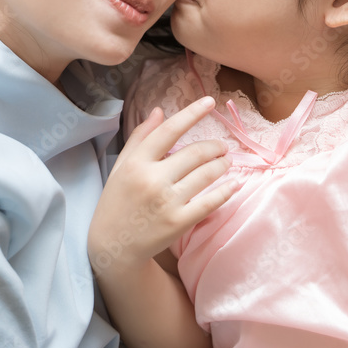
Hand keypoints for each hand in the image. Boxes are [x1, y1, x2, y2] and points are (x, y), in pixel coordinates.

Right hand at [88, 96, 238, 272]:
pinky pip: (210, 202)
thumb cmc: (117, 201)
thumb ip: (140, 137)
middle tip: (221, 146)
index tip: (210, 102)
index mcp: (136, 162)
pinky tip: (234, 184)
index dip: (192, 113)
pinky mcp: (178, 222)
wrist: (114, 246)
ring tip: (226, 162)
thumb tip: (159, 110)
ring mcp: (167, 202)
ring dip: (222, 164)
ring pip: (206, 175)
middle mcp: (152, 179)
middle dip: (214, 146)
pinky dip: (226, 191)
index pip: (169, 130)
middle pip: (194, 153)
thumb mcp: (122, 166)